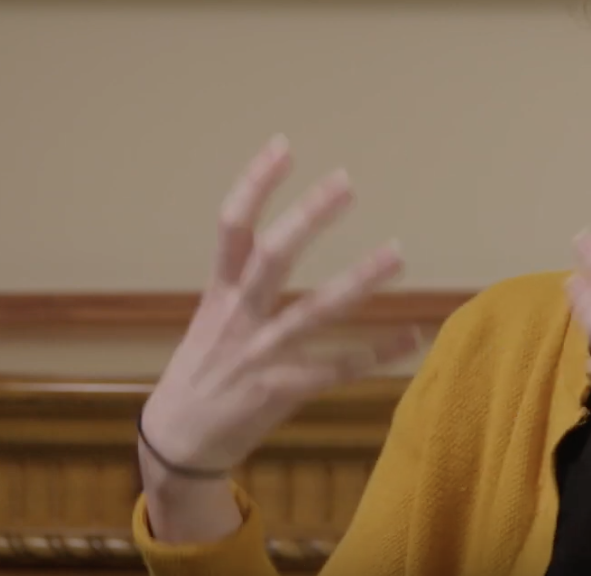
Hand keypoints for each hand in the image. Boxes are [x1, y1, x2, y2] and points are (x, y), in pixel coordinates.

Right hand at [141, 136, 417, 478]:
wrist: (178, 444)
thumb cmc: (202, 371)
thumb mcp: (210, 317)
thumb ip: (241, 280)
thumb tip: (279, 232)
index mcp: (219, 292)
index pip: (232, 226)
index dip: (255, 184)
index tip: (284, 145)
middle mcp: (237, 316)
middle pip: (272, 256)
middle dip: (307, 217)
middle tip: (346, 182)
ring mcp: (259, 354)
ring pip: (314, 310)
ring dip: (359, 279)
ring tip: (398, 252)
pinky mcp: (279, 391)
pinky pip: (336, 369)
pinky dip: (377, 353)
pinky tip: (412, 337)